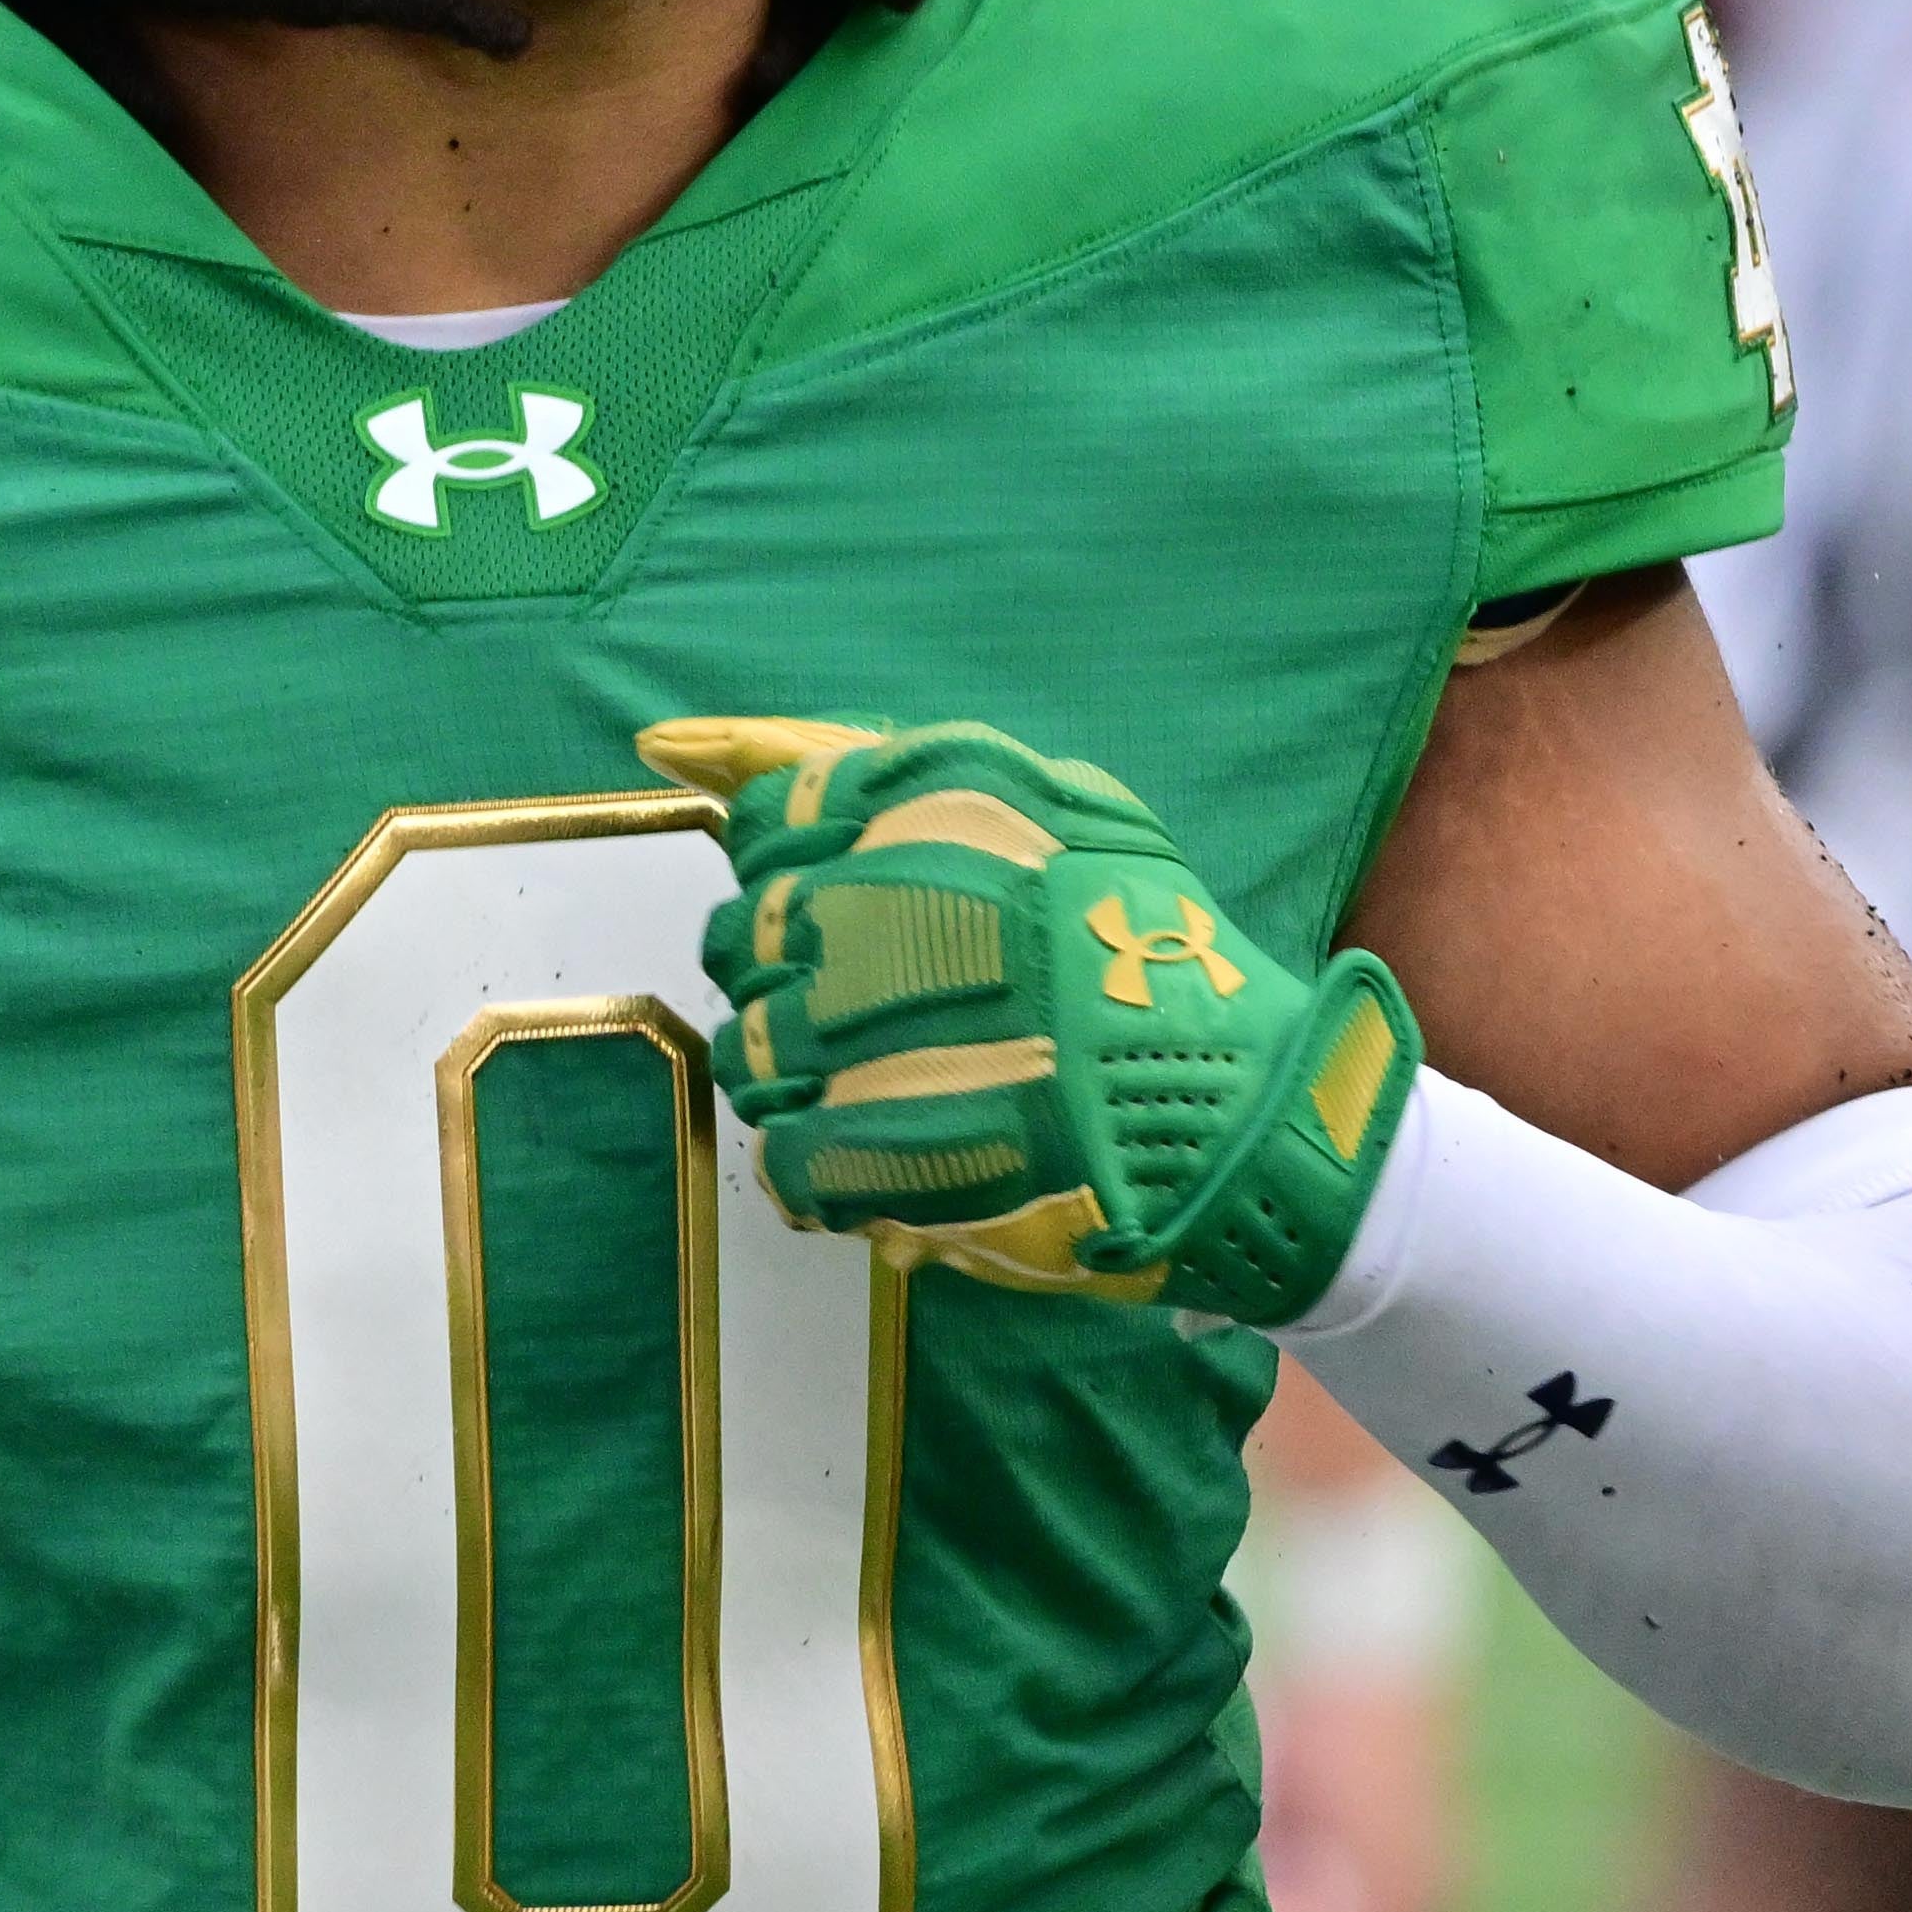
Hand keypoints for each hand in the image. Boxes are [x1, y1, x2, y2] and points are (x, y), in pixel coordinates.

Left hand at [638, 715, 1421, 1325]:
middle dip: (793, 981)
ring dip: (807, 1078)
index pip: (769, 821)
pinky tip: (883, 1162)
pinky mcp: (890, 1149)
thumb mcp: (1039, 802)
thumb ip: (854, 761)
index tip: (852, 916)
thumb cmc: (1139, 950)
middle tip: (876, 1014)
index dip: (799, 881)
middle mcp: (905, 898)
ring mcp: (889, 1030)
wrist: (1245, 1113)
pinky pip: (784, 1152)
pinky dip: (822, 1167)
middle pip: (748, 936)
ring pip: (753, 1047)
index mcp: (946, 800)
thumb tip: (666, 744)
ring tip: (891, 1089)